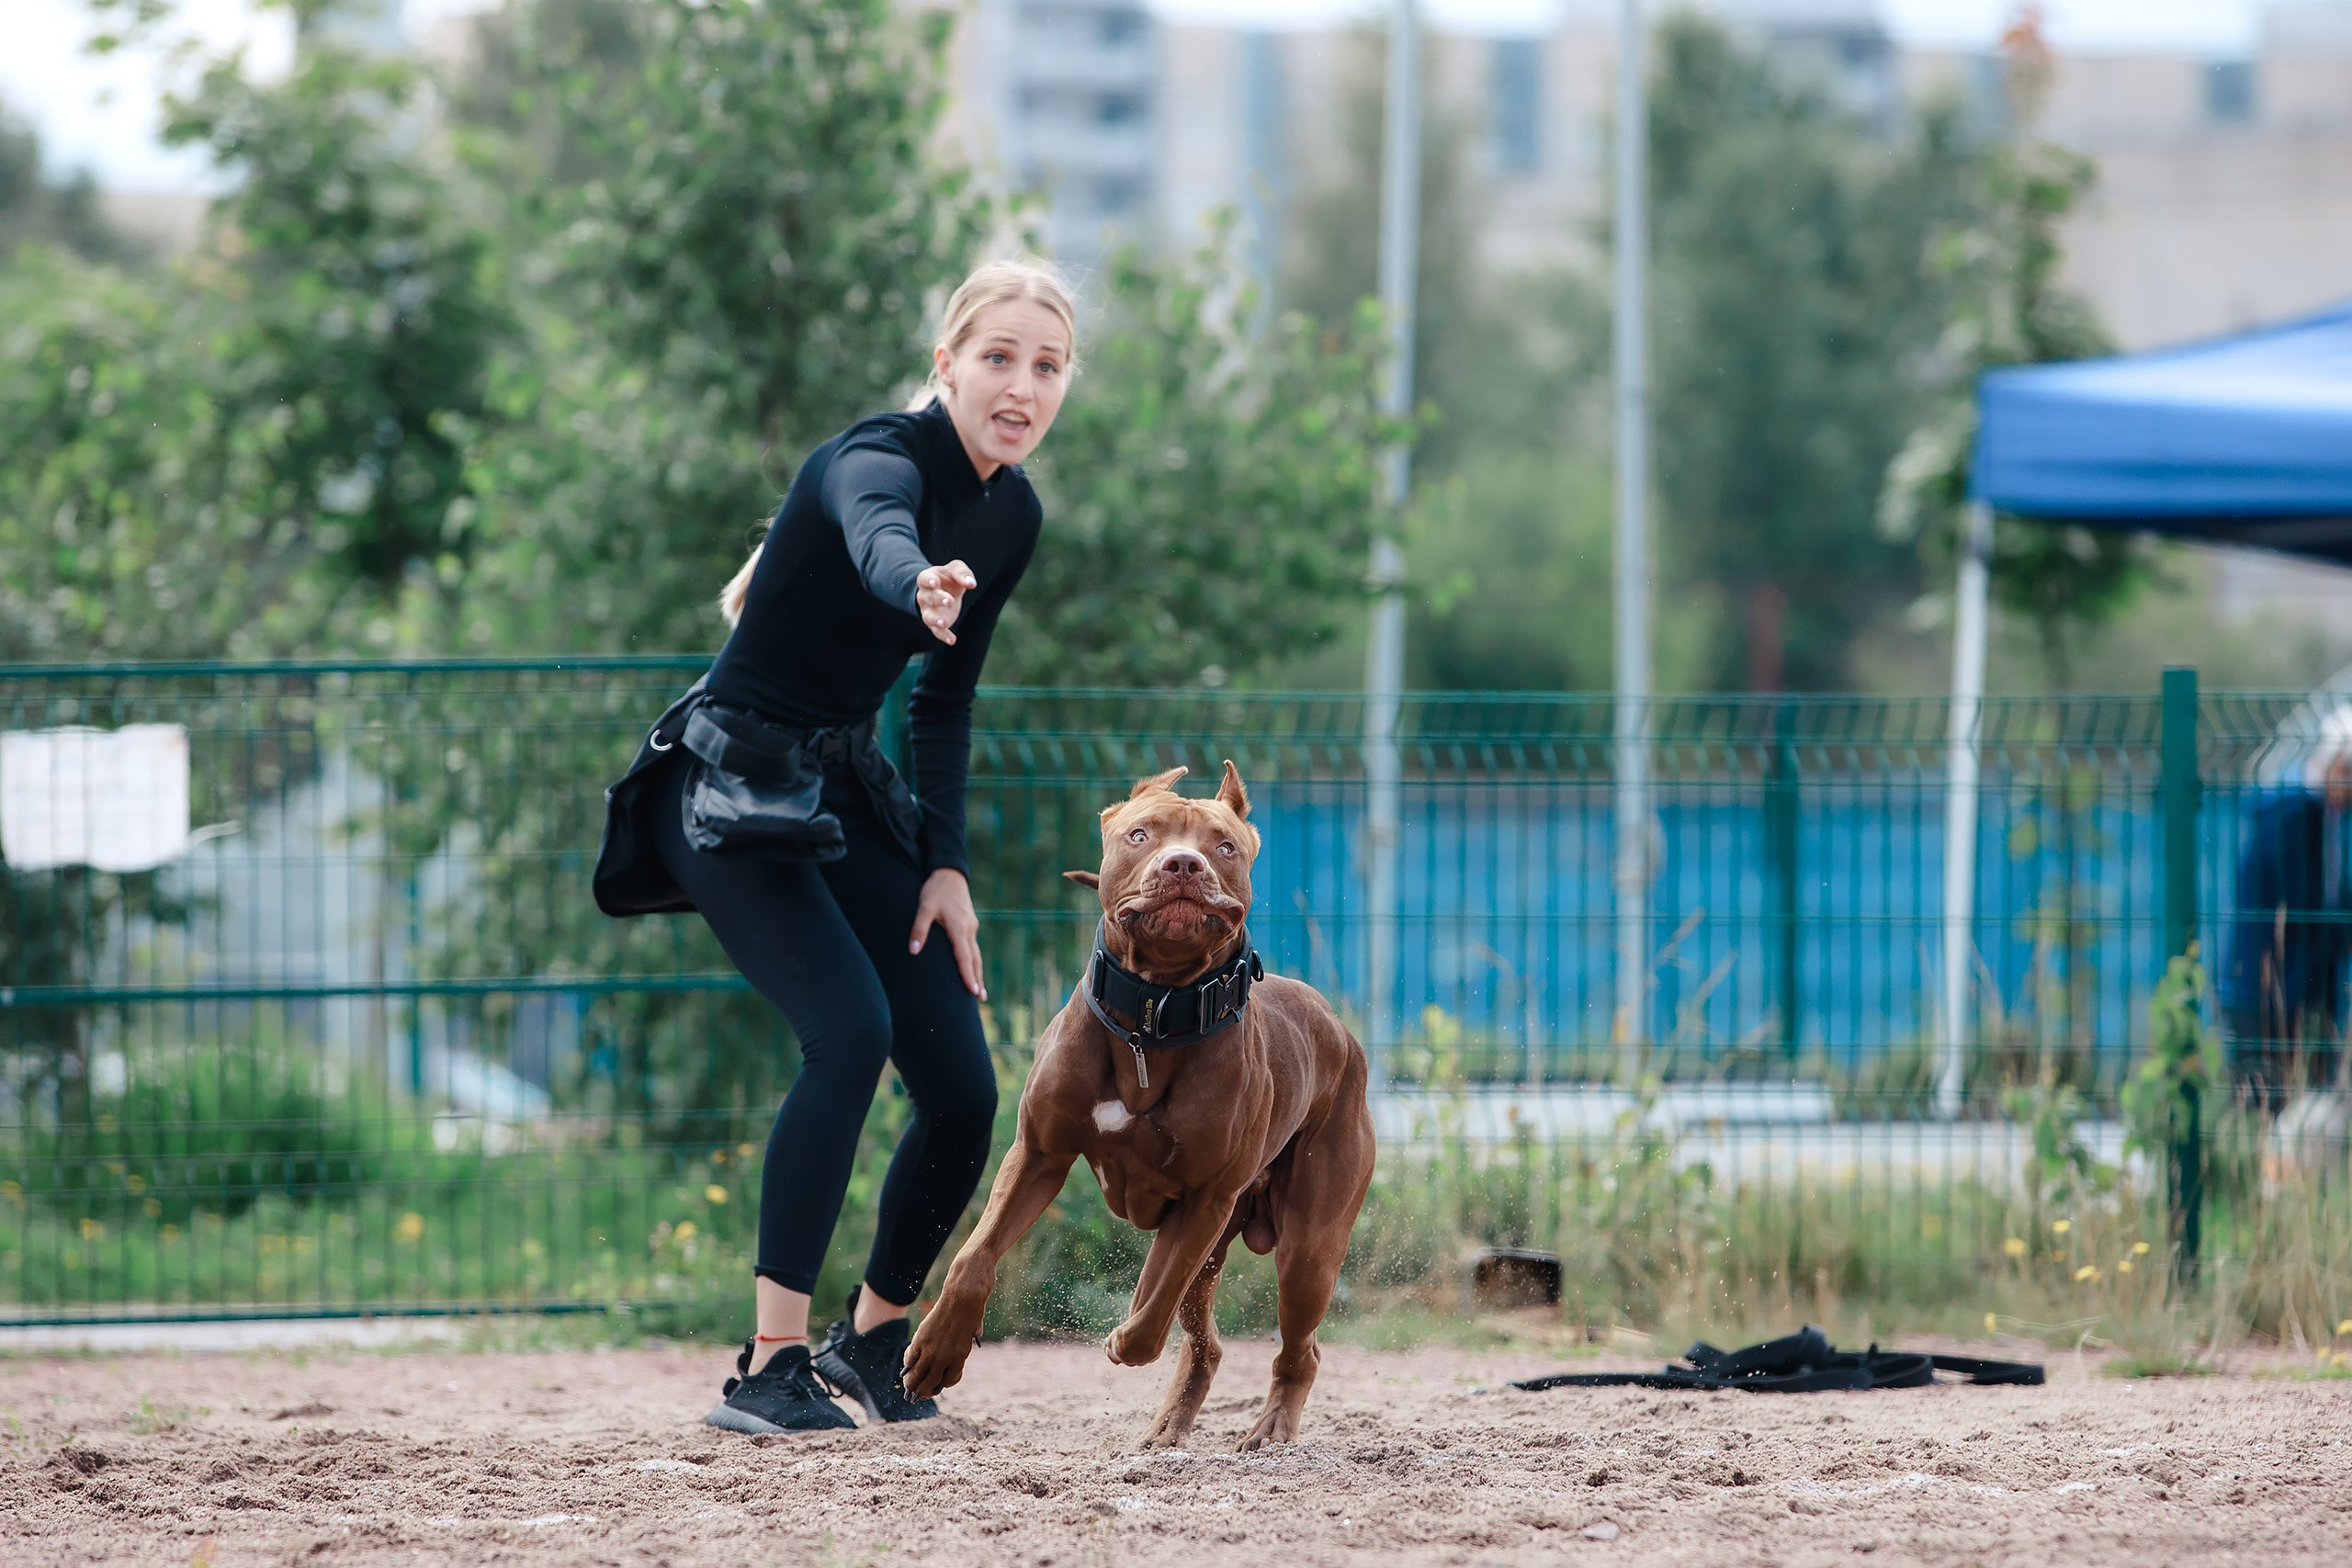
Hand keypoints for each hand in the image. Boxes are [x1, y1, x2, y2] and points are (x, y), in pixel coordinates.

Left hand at [909, 867, 984, 998]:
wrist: (950, 872)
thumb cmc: (936, 889)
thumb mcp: (924, 907)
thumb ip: (919, 929)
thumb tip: (914, 950)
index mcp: (959, 927)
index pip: (964, 957)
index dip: (968, 975)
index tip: (973, 991)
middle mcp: (969, 929)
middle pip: (975, 959)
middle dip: (977, 979)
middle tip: (980, 997)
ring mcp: (971, 926)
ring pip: (976, 954)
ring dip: (978, 972)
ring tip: (980, 989)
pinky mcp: (970, 923)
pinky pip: (973, 946)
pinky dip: (974, 961)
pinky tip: (973, 967)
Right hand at [915, 560, 977, 644]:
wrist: (944, 590)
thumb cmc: (949, 577)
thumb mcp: (955, 569)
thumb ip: (962, 573)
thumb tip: (971, 584)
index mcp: (927, 579)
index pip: (925, 579)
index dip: (929, 581)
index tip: (935, 582)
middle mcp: (924, 595)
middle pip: (929, 597)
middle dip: (939, 599)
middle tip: (950, 601)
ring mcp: (928, 610)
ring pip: (928, 616)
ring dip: (935, 620)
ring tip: (944, 622)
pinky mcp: (935, 623)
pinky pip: (937, 631)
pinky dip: (944, 636)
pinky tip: (952, 640)